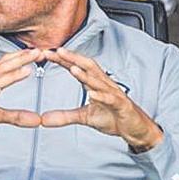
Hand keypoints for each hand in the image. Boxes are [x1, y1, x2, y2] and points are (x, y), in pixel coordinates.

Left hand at [41, 48, 162, 150]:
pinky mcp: (121, 106)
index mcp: (93, 84)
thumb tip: (43, 119)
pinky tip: (92, 95)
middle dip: (73, 58)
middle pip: (88, 67)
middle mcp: (103, 85)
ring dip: (85, 75)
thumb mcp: (84, 117)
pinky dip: (101, 96)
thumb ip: (64, 116)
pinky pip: (111, 99)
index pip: (76, 67)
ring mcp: (113, 94)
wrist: (135, 128)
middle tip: (58, 51)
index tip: (46, 54)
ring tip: (72, 68)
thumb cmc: (113, 117)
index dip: (62, 60)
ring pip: (99, 81)